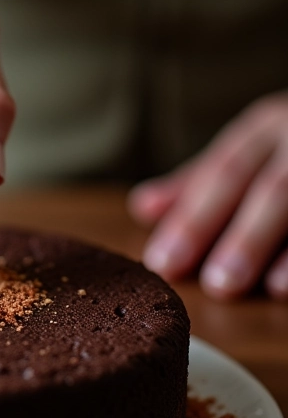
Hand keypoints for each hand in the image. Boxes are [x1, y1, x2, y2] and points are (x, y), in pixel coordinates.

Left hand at [128, 92, 287, 300]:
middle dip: (244, 237)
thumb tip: (143, 208)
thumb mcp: (250, 150)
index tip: (162, 261)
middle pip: (273, 188)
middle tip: (216, 285)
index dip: (194, 218)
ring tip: (266, 289)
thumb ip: (200, 182)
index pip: (223, 173)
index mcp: (267, 127)